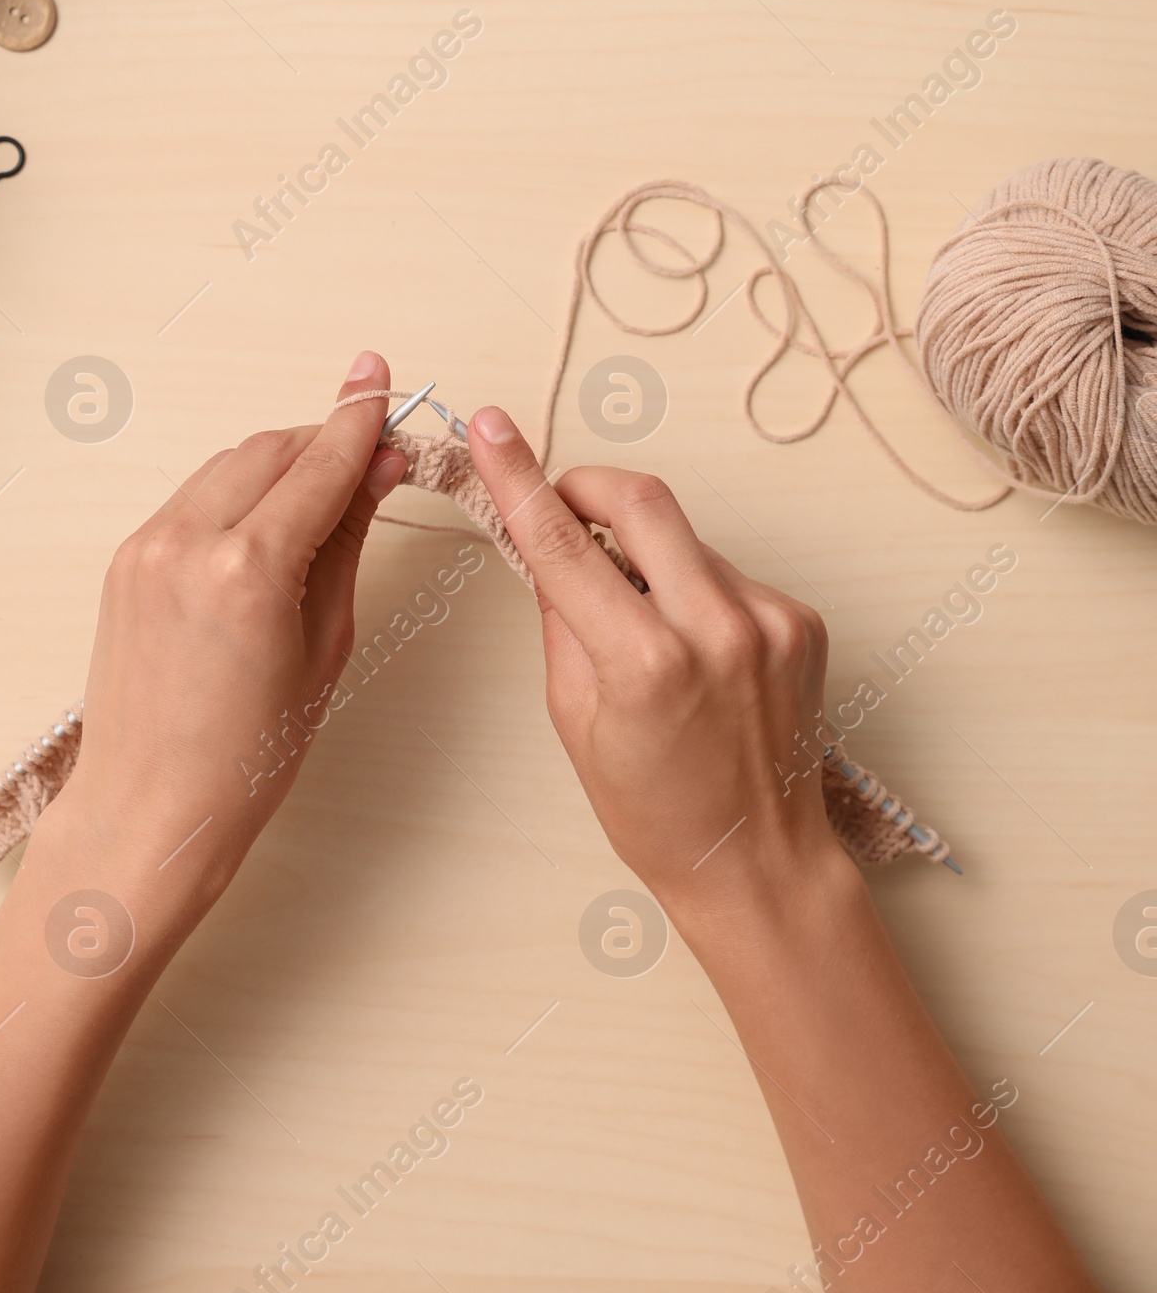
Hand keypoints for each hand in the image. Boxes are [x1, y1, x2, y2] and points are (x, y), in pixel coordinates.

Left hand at [50, 353, 405, 947]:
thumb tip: (377, 468)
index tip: (382, 380)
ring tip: (326, 492)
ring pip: (229, 465)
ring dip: (280, 463)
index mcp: (247, 569)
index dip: (359, 420)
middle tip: (372, 447)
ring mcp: (146, 546)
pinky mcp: (125, 559)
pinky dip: (237, 494)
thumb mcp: (325, 644)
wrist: (150, 808)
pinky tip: (269, 524)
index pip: (319, 465)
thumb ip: (347, 540)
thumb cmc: (248, 754)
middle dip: (323, 440)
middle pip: (271, 449)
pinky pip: (193, 499)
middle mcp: (187, 542)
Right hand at [466, 407, 847, 937]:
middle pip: (640, 497)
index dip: (518, 477)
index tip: (492, 428)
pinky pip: (726, 572)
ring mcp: (769, 620)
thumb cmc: (656, 811)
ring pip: (684, 537)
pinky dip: (695, 590)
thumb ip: (561, 618)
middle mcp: (715, 630)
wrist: (760, 864)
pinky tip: (695, 648)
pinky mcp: (801, 620)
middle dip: (588, 485)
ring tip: (642, 623)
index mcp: (645, 663)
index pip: (562, 543)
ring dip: (648, 555)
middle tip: (562, 503)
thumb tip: (544, 543)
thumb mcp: (575, 719)